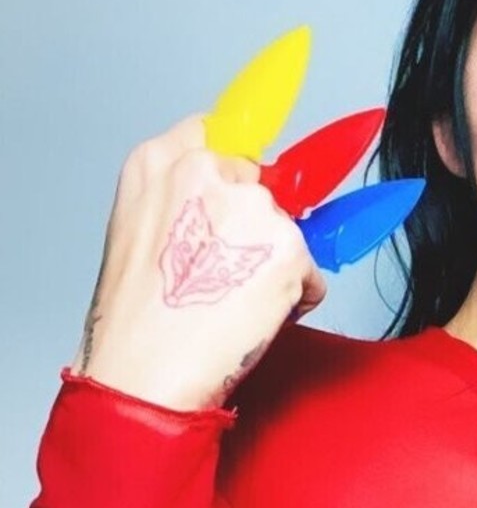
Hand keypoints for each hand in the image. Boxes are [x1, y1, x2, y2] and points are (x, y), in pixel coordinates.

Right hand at [73, 115, 327, 409]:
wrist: (143, 373)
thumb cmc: (134, 323)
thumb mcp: (138, 235)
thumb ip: (181, 205)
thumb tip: (224, 212)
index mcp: (159, 164)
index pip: (220, 134)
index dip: (235, 174)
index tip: (242, 193)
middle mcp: (207, 173)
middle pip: (263, 187)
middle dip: (257, 230)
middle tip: (226, 277)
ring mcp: (252, 208)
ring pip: (288, 233)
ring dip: (276, 268)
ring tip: (231, 304)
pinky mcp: (288, 248)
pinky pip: (311, 276)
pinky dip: (294, 302)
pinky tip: (252, 321)